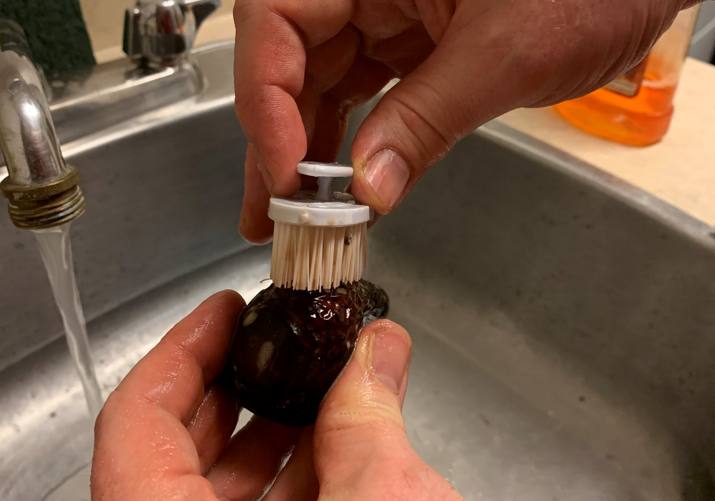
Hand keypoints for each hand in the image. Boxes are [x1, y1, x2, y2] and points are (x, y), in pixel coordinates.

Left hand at [91, 291, 460, 499]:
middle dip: (236, 380)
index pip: (136, 421)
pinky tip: (340, 441)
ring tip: (323, 380)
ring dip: (276, 428)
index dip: (180, 351)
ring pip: (220, 486)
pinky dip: (298, 474)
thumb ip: (371, 419)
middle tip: (274, 335)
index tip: (223, 310)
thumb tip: (380, 349)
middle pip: (176, 447)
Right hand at [234, 0, 695, 241]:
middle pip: (291, 61)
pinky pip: (363, 93)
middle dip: (278, 143)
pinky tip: (340, 187)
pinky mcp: (409, 41)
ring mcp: (385, 11)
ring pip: (321, 84)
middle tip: (270, 216)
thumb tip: (369, 189)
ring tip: (294, 218)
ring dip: (306, 153)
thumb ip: (427, 119)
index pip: (278, 20)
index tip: (285, 173)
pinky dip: (351, 143)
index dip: (268, 101)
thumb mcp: (505, 53)